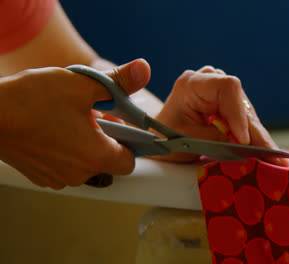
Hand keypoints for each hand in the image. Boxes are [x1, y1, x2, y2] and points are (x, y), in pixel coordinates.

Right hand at [0, 59, 150, 188]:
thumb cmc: (32, 100)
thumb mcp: (81, 85)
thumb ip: (118, 82)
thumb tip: (144, 70)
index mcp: (96, 156)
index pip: (130, 161)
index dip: (130, 142)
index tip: (122, 125)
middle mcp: (79, 174)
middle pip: (108, 161)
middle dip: (106, 139)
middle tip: (92, 115)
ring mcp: (58, 178)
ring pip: (85, 163)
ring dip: (85, 144)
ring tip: (70, 120)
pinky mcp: (40, 176)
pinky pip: (65, 166)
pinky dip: (66, 151)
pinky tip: (54, 129)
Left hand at [154, 66, 288, 166]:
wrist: (157, 136)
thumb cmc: (164, 136)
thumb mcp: (186, 140)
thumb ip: (214, 138)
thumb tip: (243, 144)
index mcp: (193, 84)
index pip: (227, 88)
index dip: (239, 113)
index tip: (244, 140)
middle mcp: (210, 82)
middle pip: (242, 103)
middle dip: (256, 133)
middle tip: (273, 156)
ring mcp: (221, 91)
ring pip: (247, 113)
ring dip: (259, 137)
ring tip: (275, 159)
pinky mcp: (228, 104)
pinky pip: (245, 120)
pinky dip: (254, 138)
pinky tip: (267, 153)